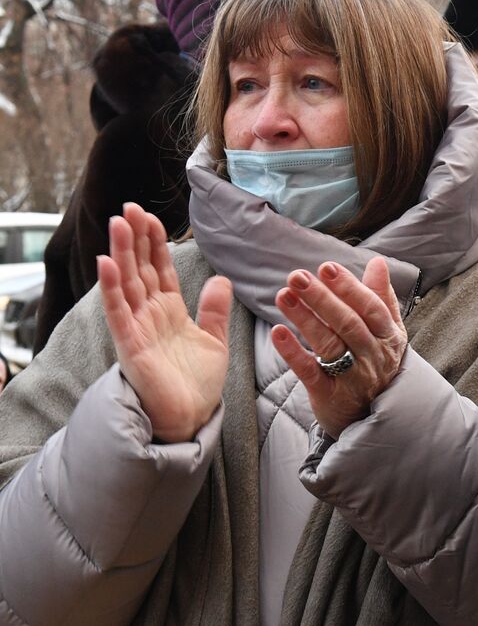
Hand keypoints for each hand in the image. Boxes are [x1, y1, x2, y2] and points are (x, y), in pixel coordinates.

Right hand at [98, 203, 231, 442]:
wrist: (190, 418)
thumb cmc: (196, 384)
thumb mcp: (214, 340)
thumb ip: (215, 309)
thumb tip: (222, 279)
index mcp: (170, 311)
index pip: (160, 269)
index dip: (155, 243)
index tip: (150, 216)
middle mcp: (150, 315)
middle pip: (140, 269)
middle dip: (135, 238)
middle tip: (128, 207)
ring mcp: (138, 328)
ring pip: (127, 283)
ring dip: (121, 253)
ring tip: (117, 223)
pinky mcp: (130, 345)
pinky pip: (119, 312)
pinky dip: (112, 288)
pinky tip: (107, 264)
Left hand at [270, 256, 408, 438]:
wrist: (374, 415)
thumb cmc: (377, 363)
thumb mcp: (387, 331)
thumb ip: (380, 296)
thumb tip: (377, 262)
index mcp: (387, 335)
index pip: (370, 307)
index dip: (349, 287)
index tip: (326, 268)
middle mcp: (373, 355)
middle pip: (348, 323)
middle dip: (322, 298)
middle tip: (297, 277)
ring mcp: (352, 376)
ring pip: (329, 344)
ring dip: (305, 319)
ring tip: (283, 295)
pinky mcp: (329, 395)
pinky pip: (311, 372)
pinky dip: (294, 353)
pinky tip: (278, 333)